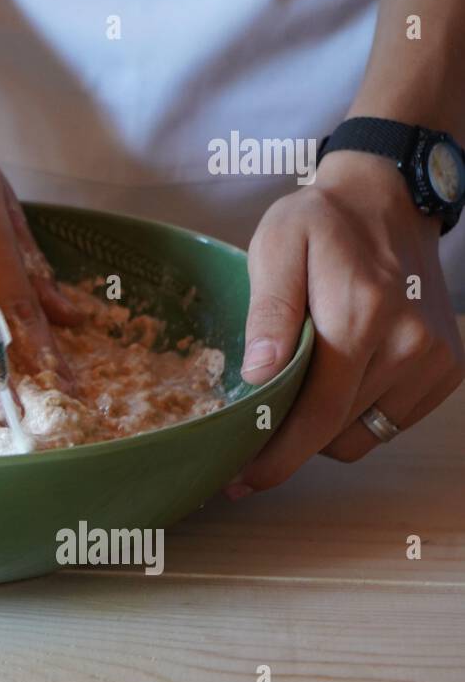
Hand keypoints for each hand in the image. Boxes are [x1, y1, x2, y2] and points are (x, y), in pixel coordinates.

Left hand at [232, 151, 463, 496]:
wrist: (388, 201)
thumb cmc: (320, 223)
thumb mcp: (275, 248)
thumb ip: (269, 312)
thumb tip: (260, 375)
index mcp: (362, 316)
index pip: (317, 414)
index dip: (275, 457)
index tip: (238, 481)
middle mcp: (409, 345)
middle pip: (334, 432)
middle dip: (287, 444)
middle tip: (248, 434)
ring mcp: (435, 361)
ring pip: (360, 435)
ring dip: (321, 429)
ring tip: (294, 391)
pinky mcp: (447, 371)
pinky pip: (386, 423)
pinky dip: (352, 417)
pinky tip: (332, 382)